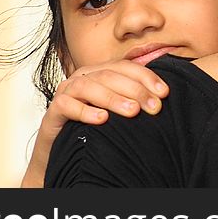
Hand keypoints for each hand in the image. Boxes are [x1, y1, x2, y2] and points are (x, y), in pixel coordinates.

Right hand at [20, 59, 169, 186]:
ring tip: (132, 112)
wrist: (61, 152)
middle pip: (110, 75)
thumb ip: (135, 100)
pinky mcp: (52, 111)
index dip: (146, 77)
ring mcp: (66, 92)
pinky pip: (66, 105)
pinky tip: (101, 119)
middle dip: (135, 90)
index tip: (164, 93)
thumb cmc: (94, 129)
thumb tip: (165, 96)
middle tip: (154, 107)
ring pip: (88, 86)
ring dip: (113, 98)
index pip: (126, 67)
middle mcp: (83, 77)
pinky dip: (85, 111)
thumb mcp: (118, 112)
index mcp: (100, 72)